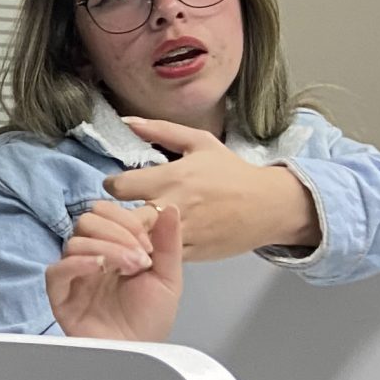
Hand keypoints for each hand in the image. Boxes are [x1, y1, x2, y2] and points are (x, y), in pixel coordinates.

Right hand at [46, 202, 183, 342]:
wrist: (142, 353)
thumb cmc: (150, 320)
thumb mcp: (168, 277)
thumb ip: (168, 243)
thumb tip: (169, 209)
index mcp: (112, 248)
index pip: (105, 213)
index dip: (126, 220)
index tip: (148, 244)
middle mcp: (90, 257)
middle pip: (87, 221)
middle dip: (117, 233)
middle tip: (140, 258)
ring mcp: (74, 276)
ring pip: (74, 242)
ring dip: (107, 250)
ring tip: (130, 269)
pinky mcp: (61, 296)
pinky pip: (56, 271)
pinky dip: (77, 263)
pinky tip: (100, 269)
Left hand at [106, 119, 319, 260]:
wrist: (269, 206)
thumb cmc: (231, 171)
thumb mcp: (199, 142)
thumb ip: (160, 130)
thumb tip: (126, 120)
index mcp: (171, 178)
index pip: (118, 187)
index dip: (111, 187)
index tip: (116, 186)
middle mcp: (173, 207)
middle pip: (123, 219)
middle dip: (112, 218)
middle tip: (114, 214)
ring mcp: (181, 234)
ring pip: (138, 243)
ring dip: (128, 238)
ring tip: (126, 231)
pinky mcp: (190, 254)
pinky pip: (158, 258)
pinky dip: (148, 253)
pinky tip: (146, 246)